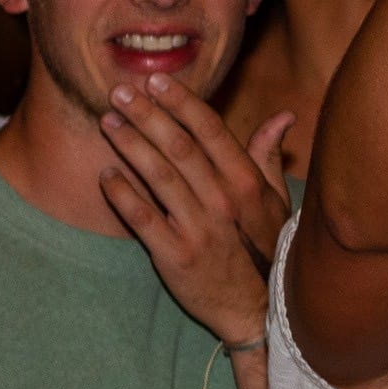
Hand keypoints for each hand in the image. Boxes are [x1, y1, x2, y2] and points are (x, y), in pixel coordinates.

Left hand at [98, 77, 293, 343]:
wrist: (257, 308)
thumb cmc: (267, 250)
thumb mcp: (276, 202)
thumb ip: (268, 157)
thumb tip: (283, 117)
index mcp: (248, 183)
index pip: (211, 131)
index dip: (183, 103)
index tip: (158, 81)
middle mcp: (223, 200)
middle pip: (179, 146)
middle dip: (147, 114)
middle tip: (119, 91)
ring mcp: (199, 227)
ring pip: (158, 176)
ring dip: (130, 144)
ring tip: (107, 121)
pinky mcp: (175, 253)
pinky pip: (142, 217)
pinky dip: (122, 193)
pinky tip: (104, 175)